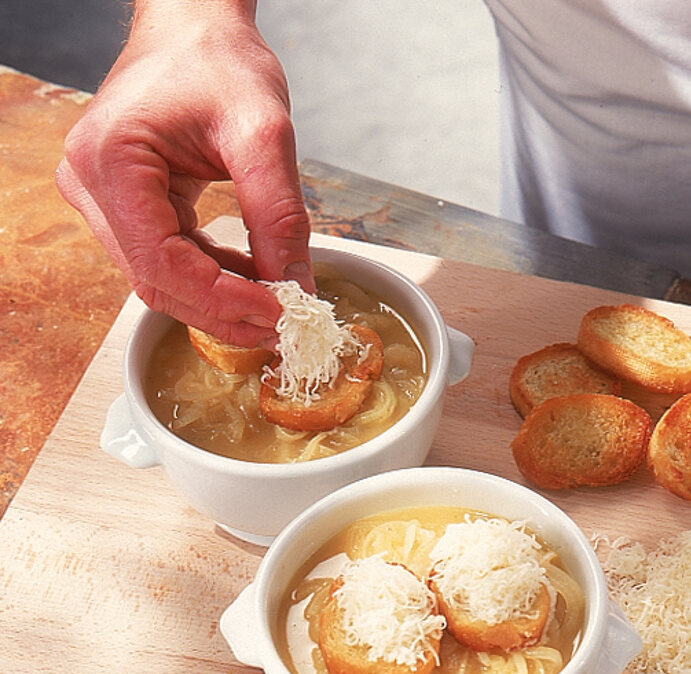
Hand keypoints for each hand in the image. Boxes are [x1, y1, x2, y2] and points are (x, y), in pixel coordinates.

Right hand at [56, 1, 312, 346]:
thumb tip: (298, 287)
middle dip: (224, 311)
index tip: (278, 314)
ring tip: (277, 306)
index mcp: (112, 162)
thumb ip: (280, 214)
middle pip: (156, 283)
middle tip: (283, 326)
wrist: (195, 29)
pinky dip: (212, 277)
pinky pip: (166, 260)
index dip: (223, 300)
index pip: (163, 263)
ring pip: (159, 280)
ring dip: (219, 301)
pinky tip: (254, 278)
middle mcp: (91, 184)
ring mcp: (101, 197)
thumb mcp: (264, 134)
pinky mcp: (122, 204)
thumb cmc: (219, 62)